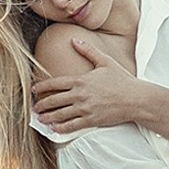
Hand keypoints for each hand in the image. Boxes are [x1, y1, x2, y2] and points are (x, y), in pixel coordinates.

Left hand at [31, 36, 147, 131]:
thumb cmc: (122, 80)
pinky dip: (61, 128)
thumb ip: (88, 50)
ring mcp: (85, 109)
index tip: (33, 89)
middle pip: (54, 100)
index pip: (55, 83)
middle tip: (34, 107)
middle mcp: (80, 95)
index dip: (42, 87)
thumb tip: (75, 39)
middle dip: (41, 104)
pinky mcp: (91, 120)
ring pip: (60, 115)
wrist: (135, 99)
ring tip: (40, 119)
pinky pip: (72, 126)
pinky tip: (54, 129)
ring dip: (47, 117)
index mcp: (81, 80)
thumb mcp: (105, 61)